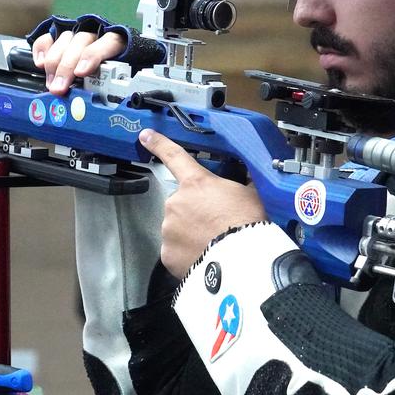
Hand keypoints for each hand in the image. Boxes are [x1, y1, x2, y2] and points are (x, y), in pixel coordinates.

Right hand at [31, 29, 125, 95]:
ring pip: (64, 40)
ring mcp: (77, 34)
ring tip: (52, 84)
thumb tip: (98, 104)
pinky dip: (42, 49)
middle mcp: (96, 34)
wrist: (106, 65)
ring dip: (54, 64)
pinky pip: (48, 38)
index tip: (80, 72)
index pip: (109, 42)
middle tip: (59, 88)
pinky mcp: (59, 36)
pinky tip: (40, 64)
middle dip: (67, 67)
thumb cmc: (111, 75)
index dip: (92, 56)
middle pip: (80, 42)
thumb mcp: (115, 81)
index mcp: (117, 43)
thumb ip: (108, 87)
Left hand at [139, 129, 267, 277]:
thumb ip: (239, 185)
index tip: (145, 136)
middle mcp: (176, 202)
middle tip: (215, 224)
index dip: (159, 144)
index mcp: (196, 183)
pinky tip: (203, 255)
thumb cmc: (248, 223)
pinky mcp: (167, 254)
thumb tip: (246, 181)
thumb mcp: (250, 194)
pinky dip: (186, 253)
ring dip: (190, 233)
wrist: (242, 259)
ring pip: (177, 228)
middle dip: (194, 211)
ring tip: (212, 242)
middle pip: (181, 203)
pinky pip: (175, 250)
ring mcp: (169, 228)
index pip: (174, 157)